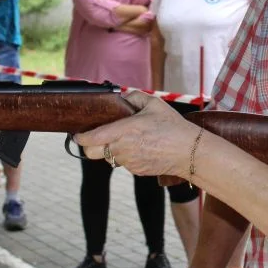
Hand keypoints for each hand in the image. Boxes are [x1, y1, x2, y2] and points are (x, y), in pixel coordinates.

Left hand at [74, 90, 198, 176]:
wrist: (189, 152)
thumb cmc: (173, 126)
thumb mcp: (154, 104)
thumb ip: (134, 97)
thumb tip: (122, 97)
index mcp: (125, 130)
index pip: (91, 139)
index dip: (80, 137)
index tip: (78, 133)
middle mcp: (123, 148)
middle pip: (91, 153)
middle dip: (90, 145)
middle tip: (97, 136)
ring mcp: (129, 162)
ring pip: (108, 157)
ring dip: (111, 149)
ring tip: (127, 139)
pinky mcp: (136, 171)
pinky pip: (123, 163)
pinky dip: (125, 156)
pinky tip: (140, 147)